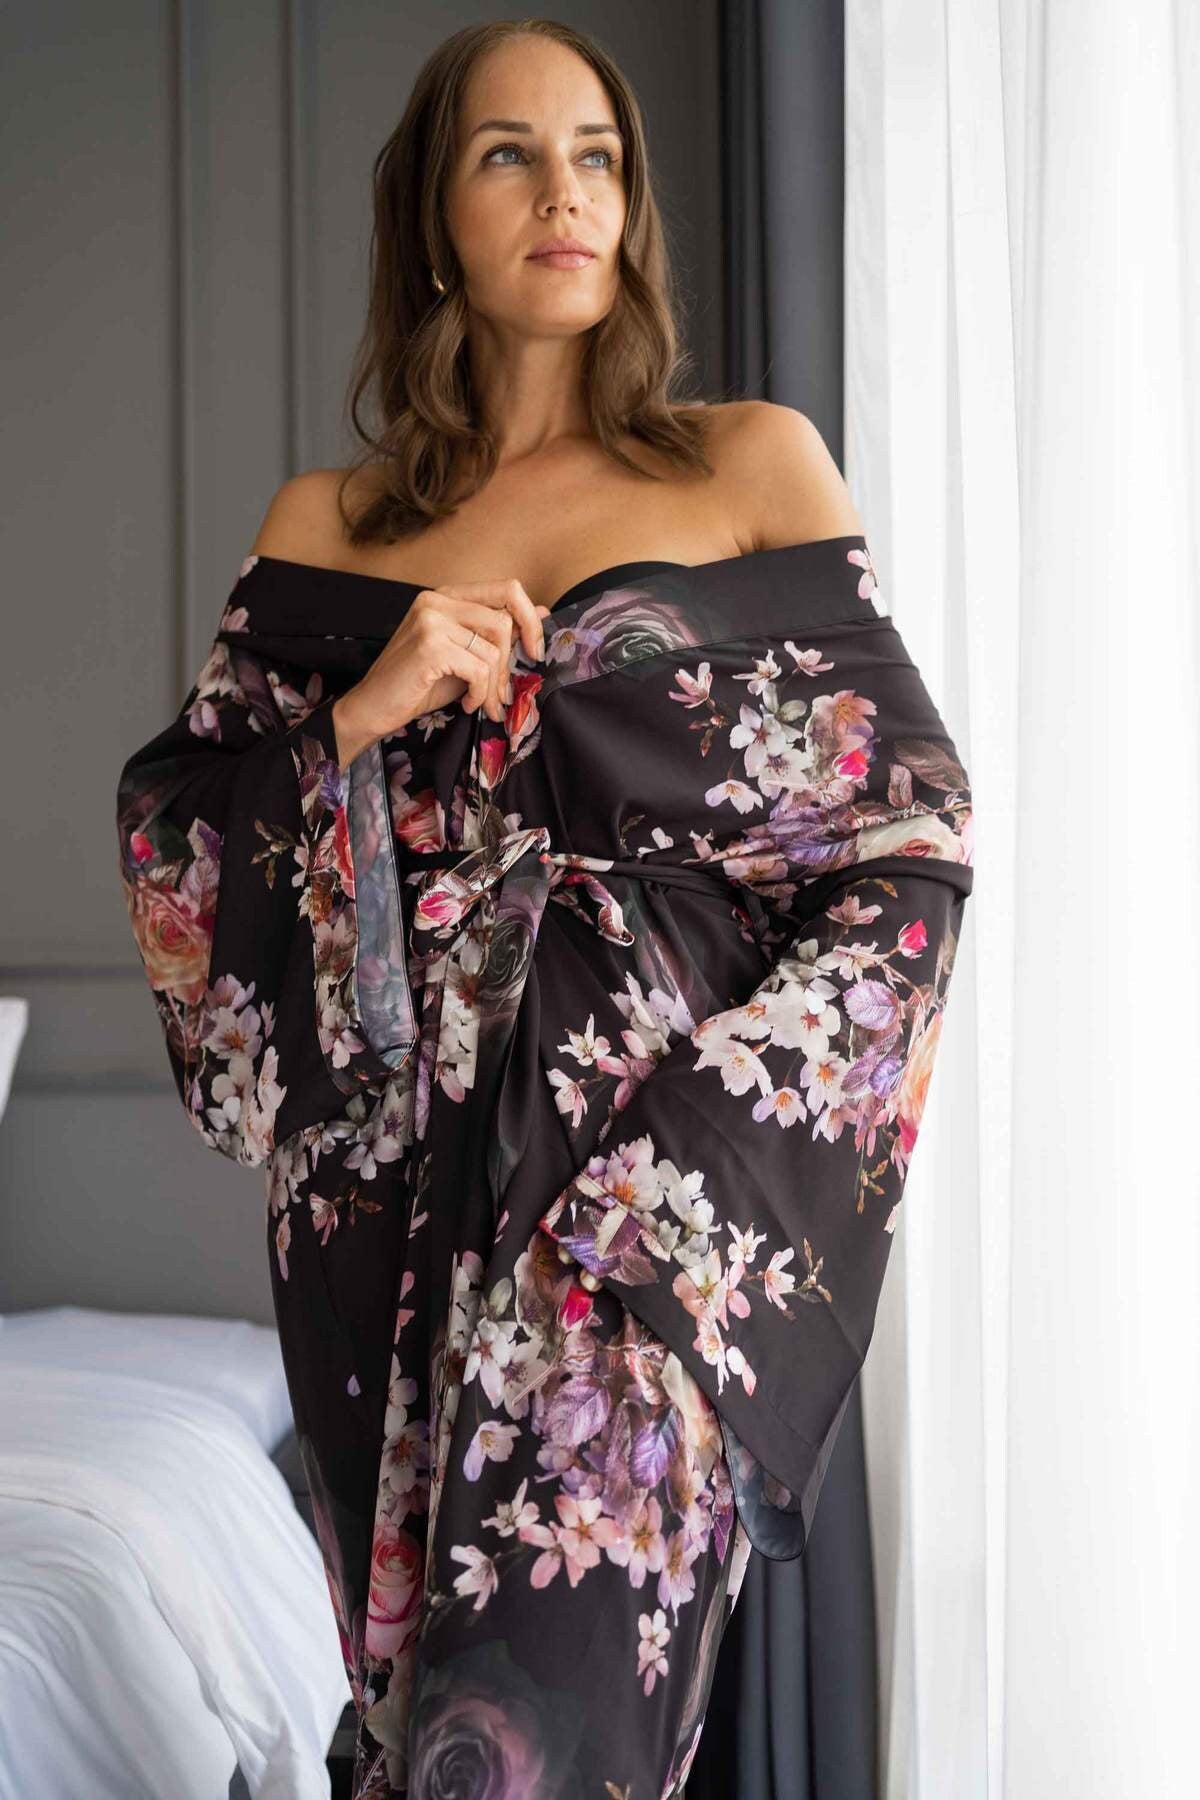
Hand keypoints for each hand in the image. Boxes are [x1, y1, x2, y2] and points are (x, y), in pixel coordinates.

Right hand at [331, 579, 551, 765]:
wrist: (373, 707)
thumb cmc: (418, 684)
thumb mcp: (465, 655)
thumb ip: (497, 633)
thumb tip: (542, 612)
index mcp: (447, 596)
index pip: (507, 588)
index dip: (530, 619)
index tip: (534, 651)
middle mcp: (437, 600)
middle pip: (504, 621)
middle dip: (509, 665)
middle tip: (501, 694)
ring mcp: (431, 620)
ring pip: (493, 650)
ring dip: (493, 686)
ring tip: (479, 702)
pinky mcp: (430, 646)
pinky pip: (478, 670)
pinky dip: (479, 694)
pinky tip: (465, 703)